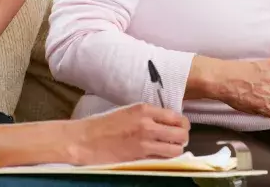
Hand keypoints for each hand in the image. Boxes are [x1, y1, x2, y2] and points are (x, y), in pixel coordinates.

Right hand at [66, 103, 189, 164]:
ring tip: (170, 148)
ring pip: (176, 149)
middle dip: (183, 137)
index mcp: (144, 109)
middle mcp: (147, 124)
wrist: (86, 139)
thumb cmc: (104, 124)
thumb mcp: (127, 111)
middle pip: (181, 133)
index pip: (176, 116)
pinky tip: (160, 156)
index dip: (182, 123)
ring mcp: (145, 142)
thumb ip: (147, 114)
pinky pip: (163, 159)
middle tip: (178, 139)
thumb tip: (165, 120)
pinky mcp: (140, 157)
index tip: (179, 126)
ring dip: (176, 149)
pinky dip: (166, 158)